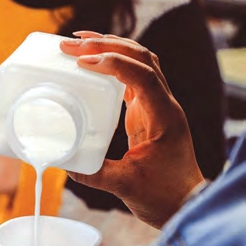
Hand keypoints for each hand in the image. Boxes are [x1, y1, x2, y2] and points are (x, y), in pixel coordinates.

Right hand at [60, 32, 203, 227]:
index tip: (83, 62)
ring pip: (139, 62)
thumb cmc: (162, 196)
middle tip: (73, 43)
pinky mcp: (148, 114)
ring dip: (112, 47)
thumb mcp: (125, 186)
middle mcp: (164, 105)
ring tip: (82, 44)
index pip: (142, 75)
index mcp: (164, 118)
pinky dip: (114, 66)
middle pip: (142, 58)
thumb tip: (62, 162)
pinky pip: (133, 79)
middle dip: (107, 44)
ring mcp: (157, 107)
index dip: (113, 63)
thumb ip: (92, 174)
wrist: (182, 202)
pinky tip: (94, 65)